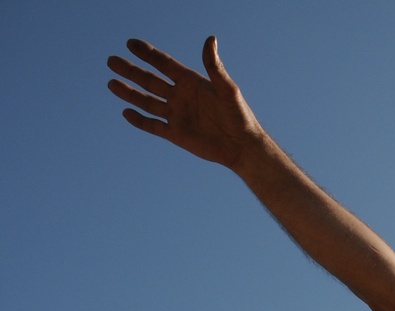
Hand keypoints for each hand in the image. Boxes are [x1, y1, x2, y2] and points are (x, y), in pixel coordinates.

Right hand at [107, 37, 259, 170]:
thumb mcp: (227, 88)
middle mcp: (180, 96)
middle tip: (111, 60)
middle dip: (130, 71)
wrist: (241, 145)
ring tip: (111, 83)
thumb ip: (214, 66)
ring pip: (147, 102)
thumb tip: (210, 39)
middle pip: (150, 80)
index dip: (147, 54)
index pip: (163, 64)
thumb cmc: (239, 115)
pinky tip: (126, 112)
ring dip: (129, 93)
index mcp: (190, 81)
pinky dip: (140, 121)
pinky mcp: (177, 134)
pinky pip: (154, 126)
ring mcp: (177, 115)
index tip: (130, 43)